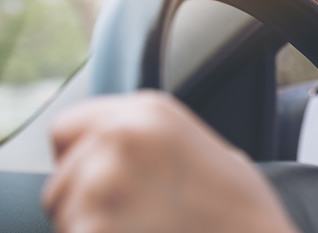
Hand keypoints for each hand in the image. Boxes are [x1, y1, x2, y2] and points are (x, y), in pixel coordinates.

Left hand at [42, 93, 298, 232]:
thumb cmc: (241, 211)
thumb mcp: (206, 148)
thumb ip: (153, 138)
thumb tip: (116, 147)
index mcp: (148, 112)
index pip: (67, 129)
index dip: (80, 156)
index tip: (102, 177)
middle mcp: (120, 139)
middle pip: (61, 179)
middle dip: (85, 201)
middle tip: (135, 216)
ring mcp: (104, 187)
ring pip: (64, 217)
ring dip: (92, 228)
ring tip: (144, 230)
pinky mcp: (94, 232)